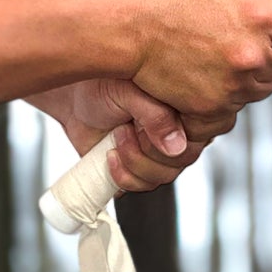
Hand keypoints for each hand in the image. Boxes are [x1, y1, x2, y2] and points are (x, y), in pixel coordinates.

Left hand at [44, 77, 203, 193]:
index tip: (141, 125)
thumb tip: (177, 147)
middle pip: (179, 163)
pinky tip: (110, 155)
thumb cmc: (103, 85)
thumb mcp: (131, 93)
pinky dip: (122, 177)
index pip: (196, 138)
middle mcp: (175, 131)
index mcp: (183, 109)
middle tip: (125, 130)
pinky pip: (142, 186)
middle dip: (146, 152)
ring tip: (117, 138)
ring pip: (161, 177)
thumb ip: (157, 116)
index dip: (169, 139)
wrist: (75, 98)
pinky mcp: (138, 167)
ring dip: (133, 163)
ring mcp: (157, 152)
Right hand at [132, 0, 271, 119]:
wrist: (139, 30)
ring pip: (266, 85)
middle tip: (249, 38)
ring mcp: (235, 83)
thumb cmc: (184, 0)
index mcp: (264, 16)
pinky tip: (214, 69)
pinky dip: (231, 90)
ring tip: (226, 52)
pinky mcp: (216, 105)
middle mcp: (253, 53)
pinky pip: (239, 102)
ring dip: (254, 73)